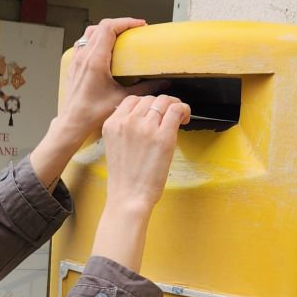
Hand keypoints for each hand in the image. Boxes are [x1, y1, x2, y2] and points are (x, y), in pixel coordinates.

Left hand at [58, 18, 167, 139]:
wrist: (73, 122)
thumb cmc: (92, 114)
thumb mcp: (122, 99)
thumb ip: (145, 88)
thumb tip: (162, 83)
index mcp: (95, 61)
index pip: (109, 28)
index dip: (126, 22)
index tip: (139, 25)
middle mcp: (84, 57)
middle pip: (101, 26)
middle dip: (119, 24)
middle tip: (133, 30)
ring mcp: (77, 60)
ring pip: (90, 33)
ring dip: (105, 30)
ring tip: (119, 36)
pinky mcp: (74, 66)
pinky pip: (83, 43)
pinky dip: (94, 39)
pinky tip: (102, 48)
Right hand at [101, 94, 190, 211]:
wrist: (128, 197)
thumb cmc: (124, 178)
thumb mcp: (114, 146)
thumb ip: (124, 129)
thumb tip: (146, 117)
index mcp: (112, 124)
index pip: (132, 100)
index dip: (146, 104)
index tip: (154, 113)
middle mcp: (127, 122)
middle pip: (149, 99)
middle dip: (161, 105)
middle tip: (169, 116)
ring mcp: (145, 128)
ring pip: (164, 102)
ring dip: (174, 106)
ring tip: (179, 117)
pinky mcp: (163, 136)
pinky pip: (176, 110)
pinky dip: (184, 109)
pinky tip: (185, 119)